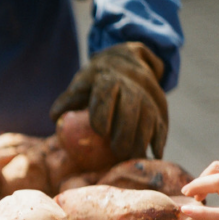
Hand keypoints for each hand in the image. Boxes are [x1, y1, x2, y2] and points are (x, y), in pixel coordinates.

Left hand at [50, 42, 167, 159]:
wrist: (126, 61)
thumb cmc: (95, 81)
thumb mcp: (80, 85)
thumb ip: (68, 100)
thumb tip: (55, 117)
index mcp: (108, 76)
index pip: (106, 92)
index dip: (103, 111)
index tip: (100, 131)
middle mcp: (133, 82)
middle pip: (133, 106)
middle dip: (126, 131)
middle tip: (118, 152)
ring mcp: (150, 92)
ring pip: (151, 115)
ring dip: (143, 139)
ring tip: (132, 158)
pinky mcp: (161, 104)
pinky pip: (163, 122)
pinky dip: (160, 139)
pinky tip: (155, 155)